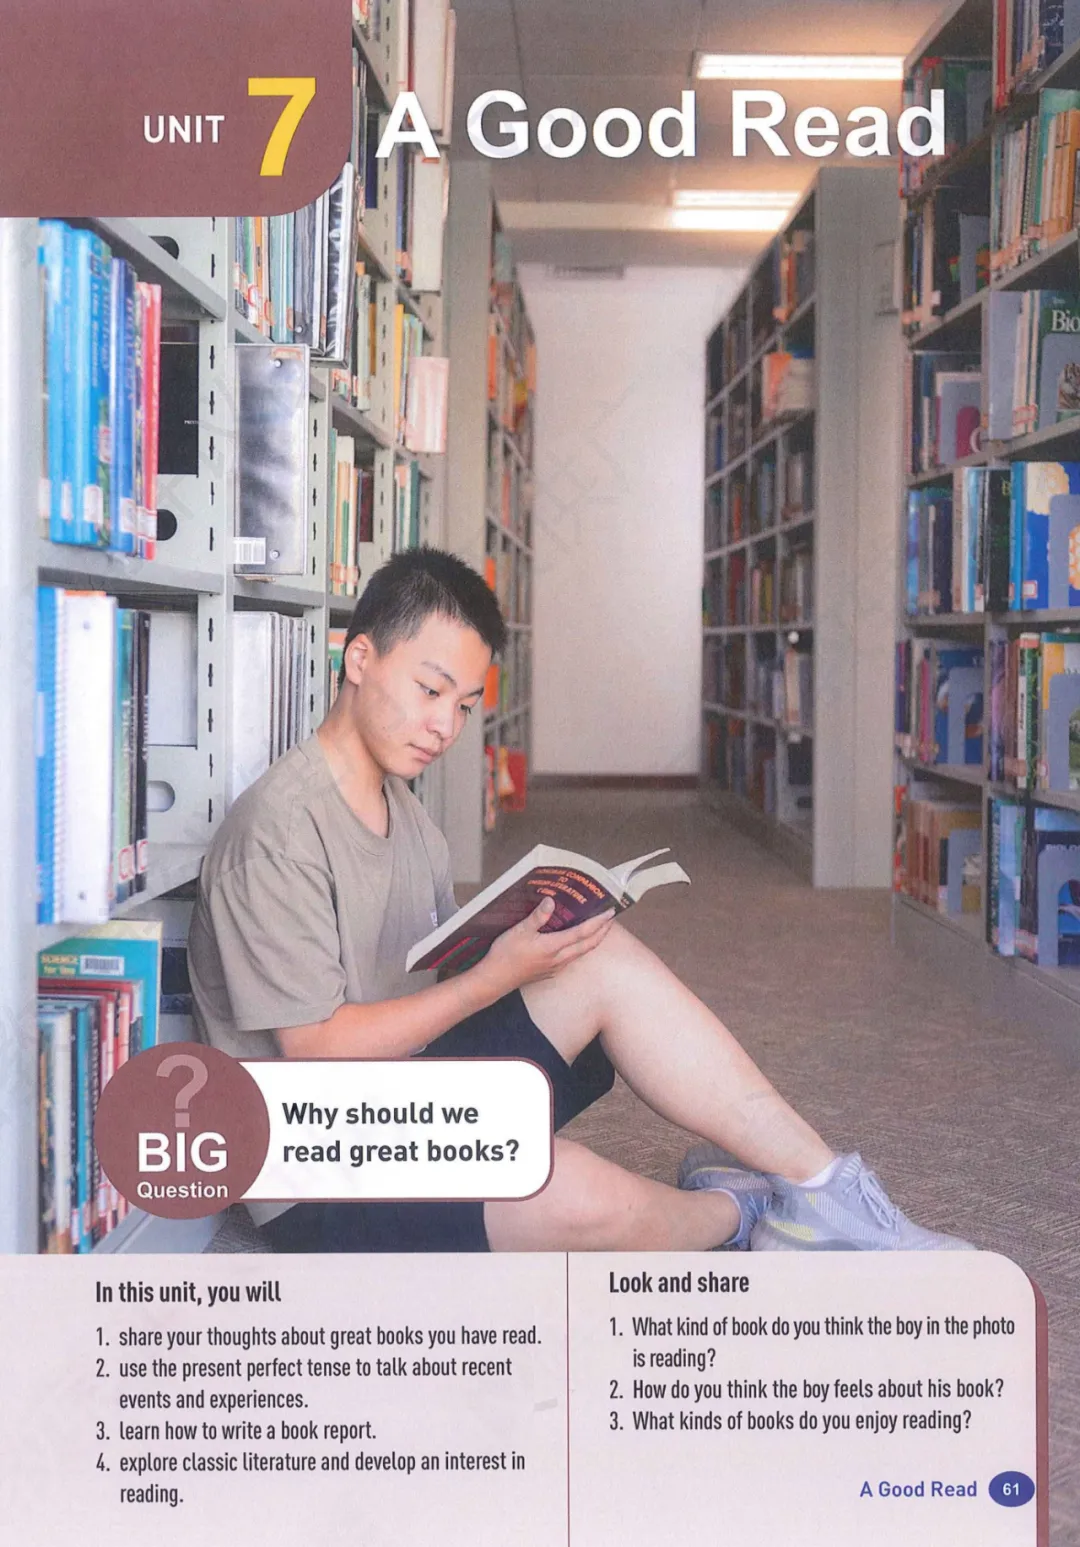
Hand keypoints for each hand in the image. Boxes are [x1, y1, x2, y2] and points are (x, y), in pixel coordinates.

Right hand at [477, 897, 616, 996]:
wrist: (495, 980)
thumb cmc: (505, 955)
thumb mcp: (519, 931)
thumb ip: (538, 916)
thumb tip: (551, 901)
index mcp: (553, 947)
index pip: (583, 933)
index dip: (598, 923)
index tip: (610, 913)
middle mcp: (559, 959)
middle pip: (587, 945)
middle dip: (601, 932)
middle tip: (610, 919)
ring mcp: (555, 968)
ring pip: (580, 953)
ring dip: (592, 941)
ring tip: (598, 930)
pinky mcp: (549, 972)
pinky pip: (571, 959)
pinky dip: (579, 949)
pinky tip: (575, 944)